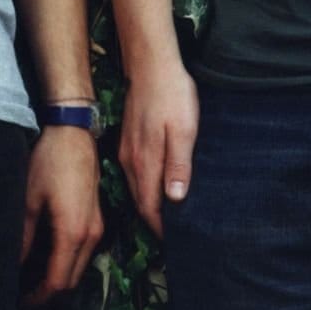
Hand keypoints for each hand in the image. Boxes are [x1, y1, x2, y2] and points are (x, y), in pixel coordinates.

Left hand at [21, 123, 102, 304]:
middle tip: (23, 293)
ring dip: (59, 277)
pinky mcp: (96, 217)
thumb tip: (15, 263)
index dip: (40, 297)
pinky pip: (83, 250)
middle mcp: (91, 235)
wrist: (72, 132)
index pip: (59, 281)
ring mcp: (97, 226)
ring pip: (80, 266)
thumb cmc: (49, 161)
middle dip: (49, 292)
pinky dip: (66, 260)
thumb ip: (25, 237)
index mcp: (73, 233)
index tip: (21, 302)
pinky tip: (45, 255)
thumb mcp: (29, 200)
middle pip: (72, 280)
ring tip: (30, 277)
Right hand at [116, 60, 197, 238]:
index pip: (149, 207)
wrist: (151, 65)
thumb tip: (175, 199)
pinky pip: (135, 174)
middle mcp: (131, 160)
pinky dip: (145, 187)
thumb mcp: (183, 130)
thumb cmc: (172, 96)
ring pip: (136, 188)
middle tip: (174, 237)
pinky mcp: (128, 140)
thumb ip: (178, 165)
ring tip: (168, 218)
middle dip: (154, 221)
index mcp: (145, 162)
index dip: (161, 228)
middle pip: (140, 201)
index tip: (175, 244)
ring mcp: (127, 150)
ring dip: (149, 204)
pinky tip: (158, 187)